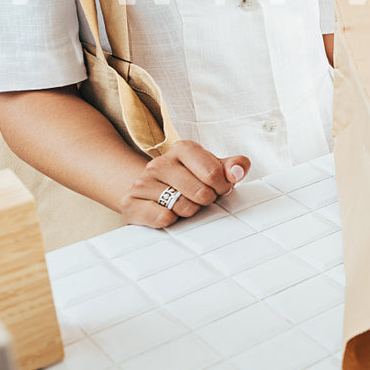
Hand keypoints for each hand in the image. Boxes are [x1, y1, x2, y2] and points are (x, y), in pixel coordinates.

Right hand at [119, 140, 249, 228]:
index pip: (215, 174)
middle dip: (207, 201)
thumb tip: (238, 171)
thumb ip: (233, 166)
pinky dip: (171, 221)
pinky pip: (163, 218)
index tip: (218, 188)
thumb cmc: (189, 180)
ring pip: (183, 207)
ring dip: (190, 212)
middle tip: (200, 198)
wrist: (151, 192)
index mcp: (183, 149)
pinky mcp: (130, 203)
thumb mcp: (214, 169)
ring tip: (183, 204)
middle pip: (201, 193)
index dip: (223, 187)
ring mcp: (142, 182)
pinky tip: (167, 212)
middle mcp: (160, 162)